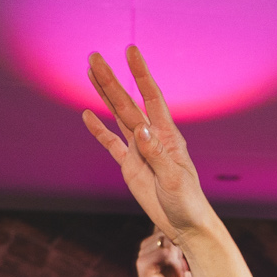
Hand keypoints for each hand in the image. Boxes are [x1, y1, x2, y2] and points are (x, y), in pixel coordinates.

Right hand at [83, 47, 215, 243]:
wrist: (186, 225)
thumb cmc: (188, 201)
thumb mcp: (173, 178)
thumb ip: (156, 154)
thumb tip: (141, 129)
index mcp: (167, 135)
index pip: (151, 97)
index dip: (140, 74)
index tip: (130, 51)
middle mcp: (152, 137)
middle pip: (127, 103)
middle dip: (111, 80)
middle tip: (94, 56)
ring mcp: (139, 150)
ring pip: (118, 117)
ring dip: (104, 96)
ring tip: (91, 72)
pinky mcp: (130, 166)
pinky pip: (112, 144)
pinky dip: (100, 131)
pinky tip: (88, 115)